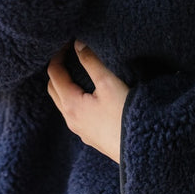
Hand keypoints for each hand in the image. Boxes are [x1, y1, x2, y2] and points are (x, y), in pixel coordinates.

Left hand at [47, 44, 128, 163]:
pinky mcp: (91, 136)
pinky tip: (89, 95)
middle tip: (69, 54)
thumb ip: (91, 62)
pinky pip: (74, 114)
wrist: (140, 151)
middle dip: (58, 70)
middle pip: (53, 89)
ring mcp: (80, 130)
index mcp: (70, 104)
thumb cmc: (125, 115)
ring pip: (63, 103)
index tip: (68, 42)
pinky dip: (74, 98)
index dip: (58, 55)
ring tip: (78, 71)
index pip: (54, 74)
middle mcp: (70, 119)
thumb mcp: (108, 83)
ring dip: (65, 85)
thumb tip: (78, 44)